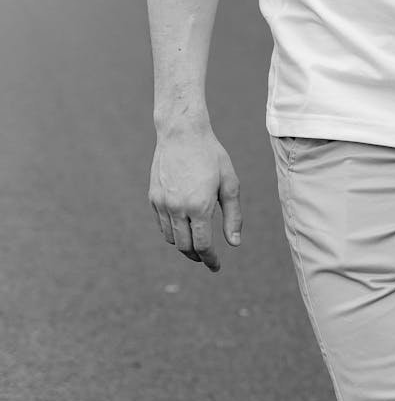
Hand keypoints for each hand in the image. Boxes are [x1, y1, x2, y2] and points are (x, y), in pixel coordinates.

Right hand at [148, 127, 241, 271]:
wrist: (182, 134)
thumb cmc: (212, 157)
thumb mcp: (230, 184)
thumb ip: (233, 216)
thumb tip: (234, 243)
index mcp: (199, 206)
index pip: (203, 245)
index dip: (210, 260)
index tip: (217, 267)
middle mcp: (177, 208)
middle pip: (185, 246)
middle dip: (198, 257)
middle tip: (208, 259)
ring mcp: (162, 203)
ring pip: (171, 238)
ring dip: (184, 246)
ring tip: (197, 244)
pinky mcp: (153, 197)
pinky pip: (161, 224)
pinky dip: (172, 232)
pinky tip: (184, 228)